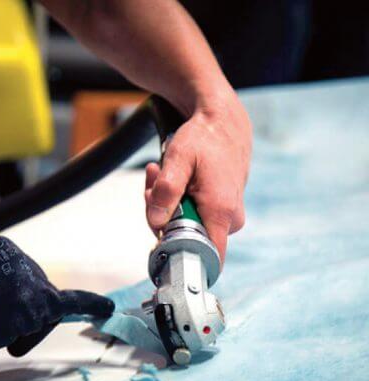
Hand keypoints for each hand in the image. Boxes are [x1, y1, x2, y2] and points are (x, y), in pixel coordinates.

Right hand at [0, 237, 113, 360]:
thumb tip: (23, 306)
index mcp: (3, 246)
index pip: (24, 278)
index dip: (10, 299)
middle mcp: (21, 257)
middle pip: (38, 291)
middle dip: (21, 312)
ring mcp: (30, 279)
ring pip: (44, 308)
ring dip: (25, 325)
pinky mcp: (36, 303)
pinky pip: (71, 305)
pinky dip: (91, 305)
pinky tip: (107, 307)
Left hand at [144, 93, 251, 262]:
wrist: (223, 122)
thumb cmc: (204, 137)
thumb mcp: (178, 159)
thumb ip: (166, 191)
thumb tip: (157, 223)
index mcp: (221, 211)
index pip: (207, 257)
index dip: (177, 254)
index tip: (158, 232)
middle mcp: (228, 219)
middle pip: (183, 237)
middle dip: (159, 213)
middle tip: (153, 183)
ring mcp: (225, 215)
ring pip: (182, 224)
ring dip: (163, 202)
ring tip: (159, 172)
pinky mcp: (220, 210)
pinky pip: (189, 213)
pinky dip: (174, 197)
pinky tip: (169, 176)